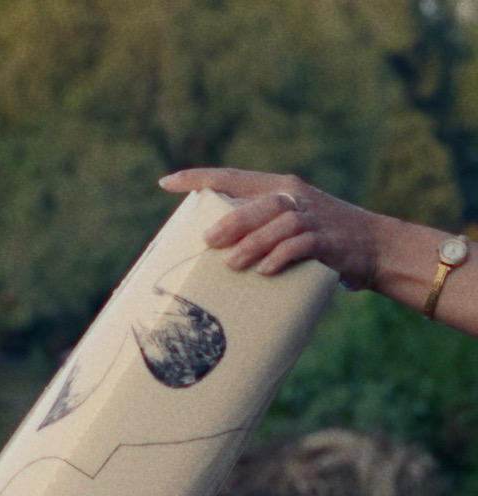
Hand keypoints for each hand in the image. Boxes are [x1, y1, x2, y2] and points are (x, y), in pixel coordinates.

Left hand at [159, 167, 378, 291]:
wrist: (375, 247)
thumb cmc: (321, 242)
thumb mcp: (289, 228)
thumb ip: (258, 230)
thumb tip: (215, 255)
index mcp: (279, 188)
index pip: (232, 178)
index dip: (199, 177)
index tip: (166, 182)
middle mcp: (294, 197)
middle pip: (256, 202)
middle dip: (230, 221)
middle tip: (208, 242)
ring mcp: (313, 217)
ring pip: (278, 224)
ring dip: (253, 243)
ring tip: (232, 264)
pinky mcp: (329, 241)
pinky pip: (302, 245)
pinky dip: (281, 257)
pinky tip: (264, 270)